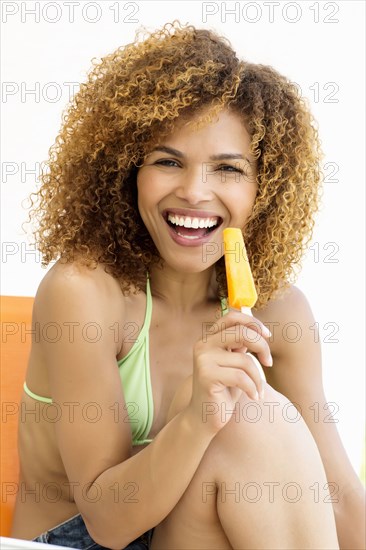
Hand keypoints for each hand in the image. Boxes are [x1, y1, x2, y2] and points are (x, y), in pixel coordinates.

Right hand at [188, 310, 271, 434]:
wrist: (205, 417)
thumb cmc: (224, 389)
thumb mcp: (234, 363)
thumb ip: (240, 345)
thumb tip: (258, 329)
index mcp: (209, 338)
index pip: (232, 317)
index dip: (253, 322)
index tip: (267, 335)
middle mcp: (203, 345)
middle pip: (242, 333)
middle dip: (262, 347)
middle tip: (269, 363)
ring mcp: (203, 360)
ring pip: (245, 360)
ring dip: (258, 378)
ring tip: (258, 390)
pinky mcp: (207, 377)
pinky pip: (241, 378)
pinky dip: (253, 389)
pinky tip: (254, 397)